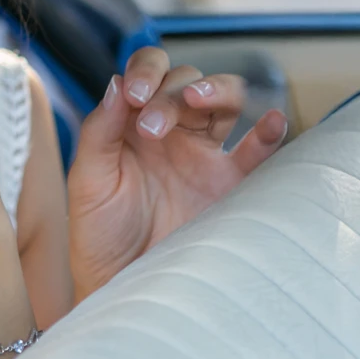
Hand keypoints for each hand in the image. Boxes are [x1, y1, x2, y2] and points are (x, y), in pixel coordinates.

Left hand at [66, 46, 286, 301]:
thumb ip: (100, 130)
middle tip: (151, 128)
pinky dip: (271, 131)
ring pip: (225, 100)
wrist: (125, 288)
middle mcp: (172, 131)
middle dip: (170, 93)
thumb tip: (116, 81)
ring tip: (200, 101)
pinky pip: (260, 152)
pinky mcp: (232, 185)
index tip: (133, 95)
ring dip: (216, 89)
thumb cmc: (100, 236)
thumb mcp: (88, 179)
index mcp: (133, 123)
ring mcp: (205, 155)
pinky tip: (271, 121)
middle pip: (186, 81)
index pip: (147, 73)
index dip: (145, 71)